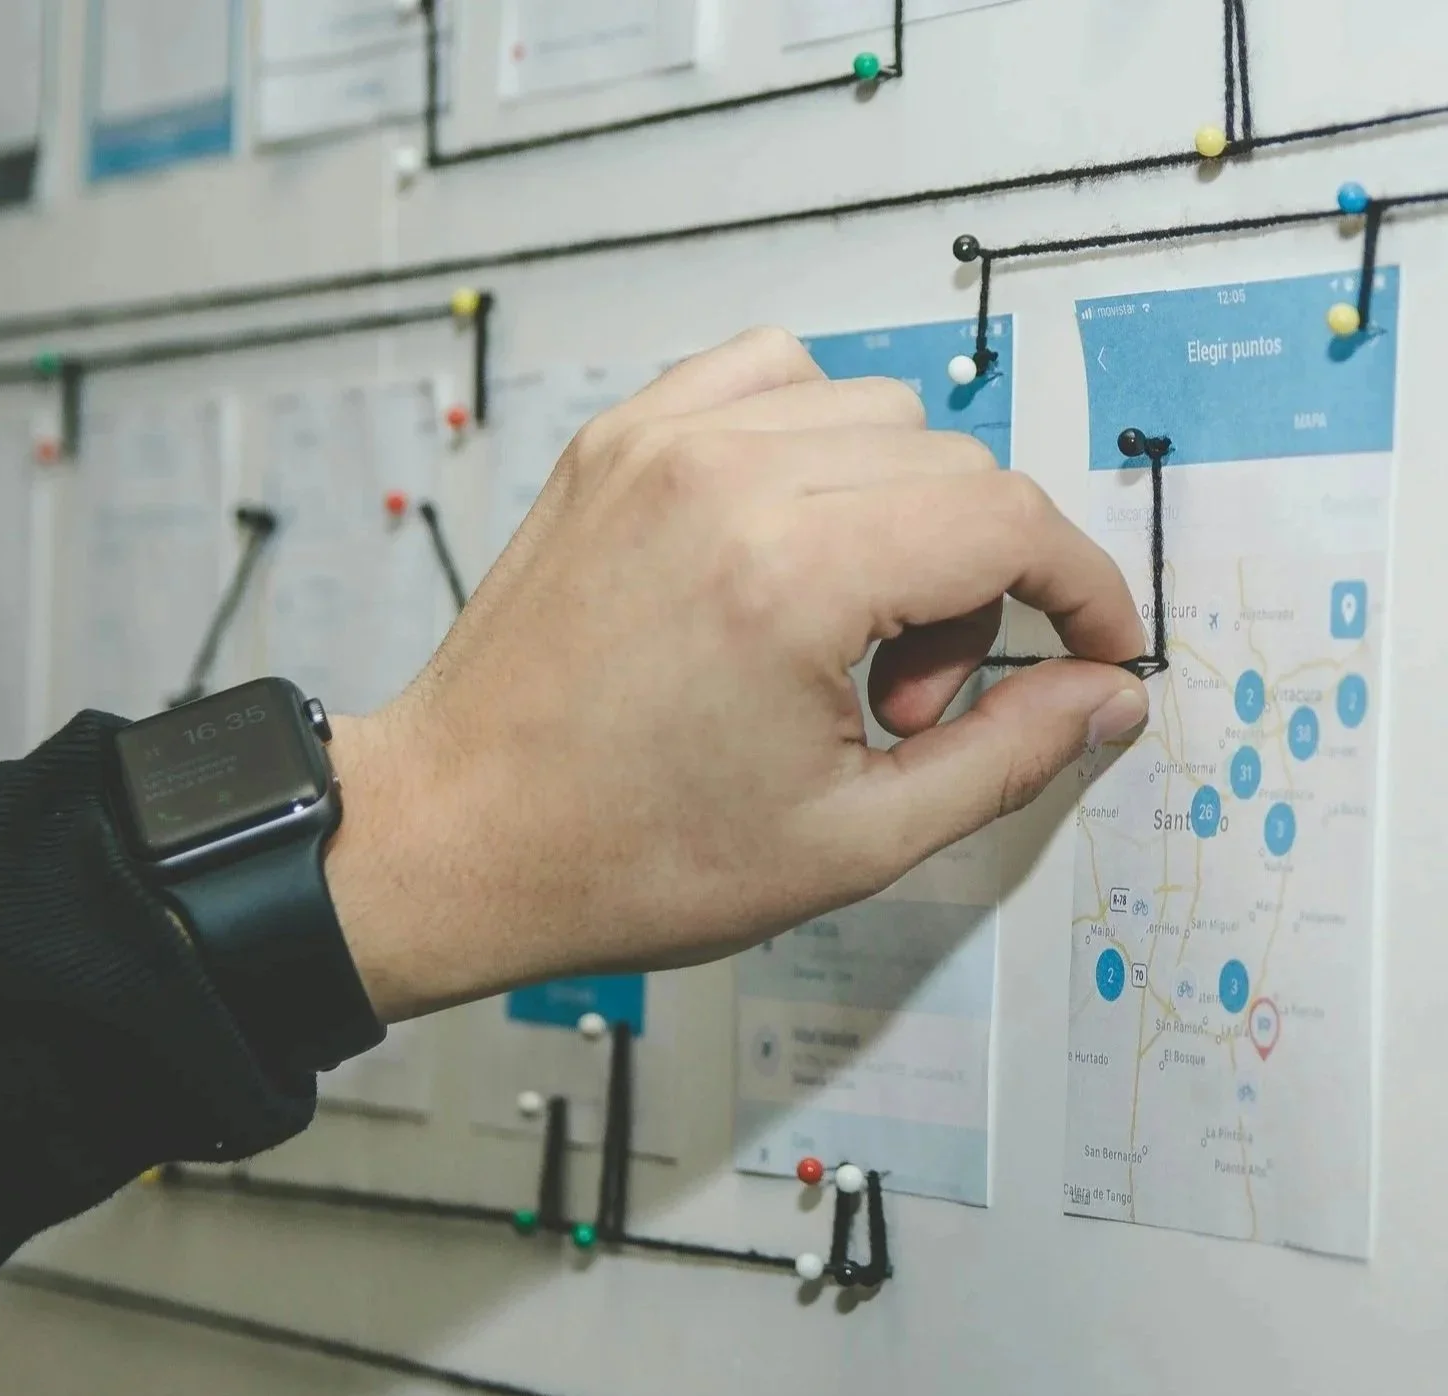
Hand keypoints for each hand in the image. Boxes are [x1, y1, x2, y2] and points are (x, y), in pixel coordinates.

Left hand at [326, 327, 1147, 1021]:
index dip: (1083, 588)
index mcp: (787, 576)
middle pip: (953, 465)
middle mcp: (723, 476)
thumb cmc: (623, 856)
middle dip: (978, 581)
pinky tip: (788, 539)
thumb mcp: (849, 842)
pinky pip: (767, 376)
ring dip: (901, 509)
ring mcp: (658, 442)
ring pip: (874, 409)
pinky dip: (813, 440)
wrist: (455, 834)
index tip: (1095, 645)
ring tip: (838, 630)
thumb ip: (1006, 757)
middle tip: (907, 698)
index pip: (1011, 520)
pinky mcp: (616, 440)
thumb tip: (1103, 692)